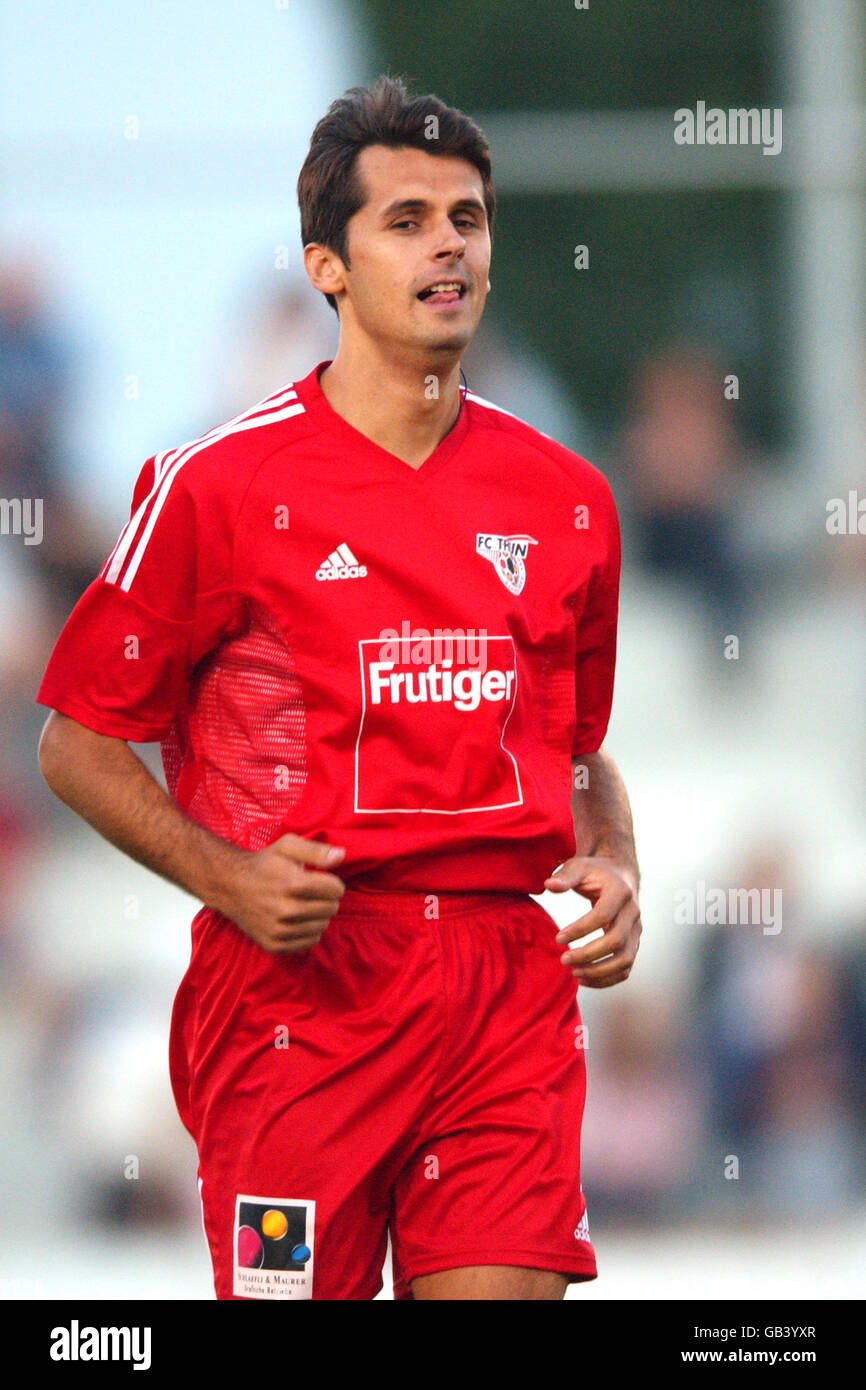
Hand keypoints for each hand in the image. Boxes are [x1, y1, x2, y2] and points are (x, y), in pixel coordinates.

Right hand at [212, 834, 345, 954]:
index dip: (331, 883)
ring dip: (317, 916)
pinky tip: (296, 919)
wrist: (231, 887)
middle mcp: (286, 911)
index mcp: (293, 884)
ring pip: (322, 927)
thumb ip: (317, 850)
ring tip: (302, 904)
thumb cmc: (264, 864)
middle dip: (326, 899)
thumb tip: (341, 856)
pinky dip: (308, 932)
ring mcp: (279, 931)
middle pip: (331, 909)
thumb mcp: (288, 846)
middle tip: (310, 892)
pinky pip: (309, 943)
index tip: (320, 879)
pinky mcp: (275, 945)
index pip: (336, 890)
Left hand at [543, 856, 641, 987]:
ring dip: (600, 972)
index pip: (603, 915)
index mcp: (620, 892)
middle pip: (616, 941)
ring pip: (625, 960)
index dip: (580, 930)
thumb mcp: (579, 867)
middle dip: (588, 954)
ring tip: (574, 973)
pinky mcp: (633, 943)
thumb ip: (565, 876)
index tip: (558, 938)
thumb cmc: (596, 872)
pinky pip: (625, 968)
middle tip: (563, 960)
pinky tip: (584, 979)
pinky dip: (607, 979)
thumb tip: (549, 885)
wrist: (621, 876)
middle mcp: (633, 912)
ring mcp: (636, 930)